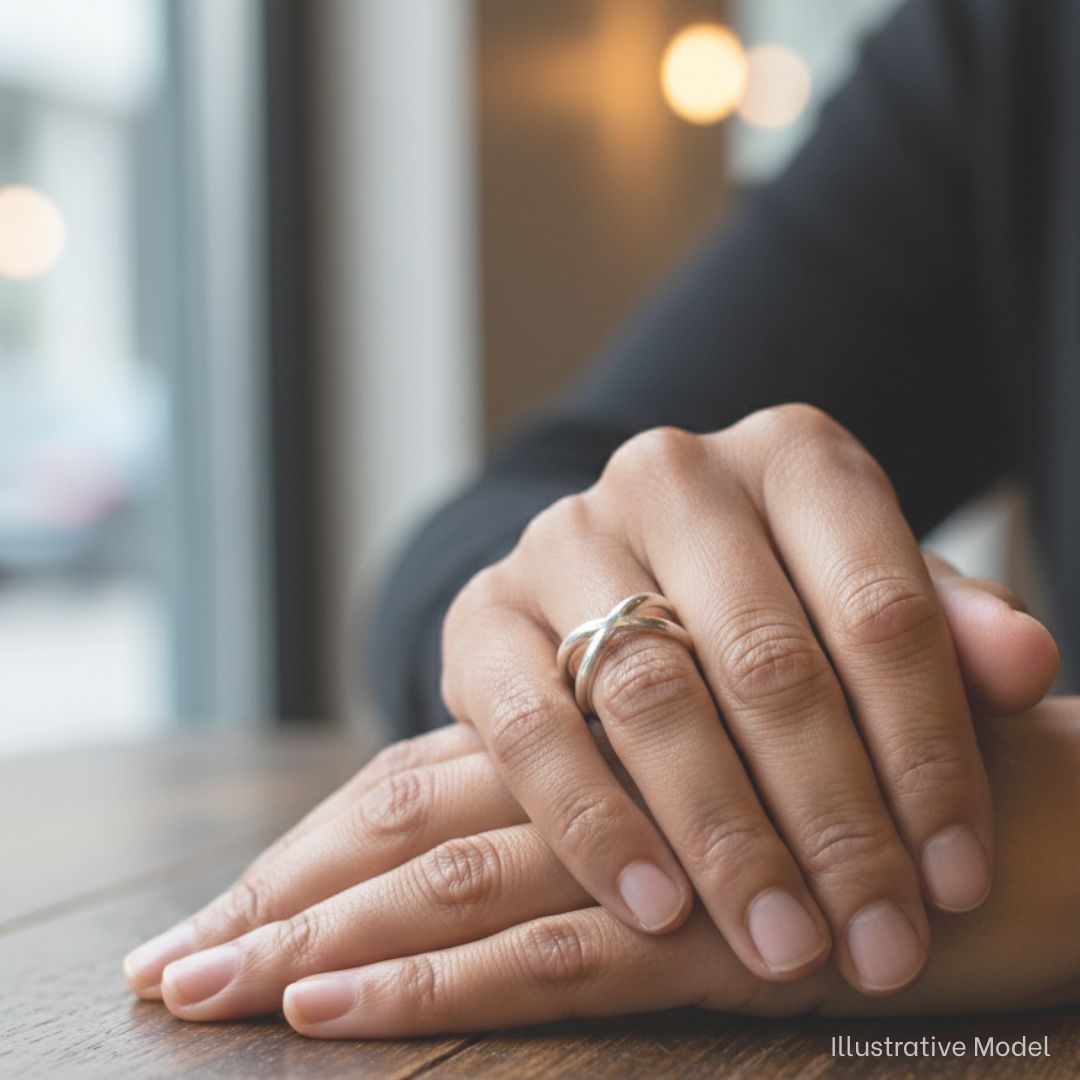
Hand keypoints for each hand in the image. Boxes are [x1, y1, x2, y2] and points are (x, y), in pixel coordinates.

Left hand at [124, 698, 1079, 1036]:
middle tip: (168, 975)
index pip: (436, 784)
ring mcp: (658, 839)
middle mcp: (612, 773)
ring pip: (459, 880)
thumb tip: (543, 862)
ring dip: (324, 948)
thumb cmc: (897, 800)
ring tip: (206, 1000)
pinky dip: (434, 989)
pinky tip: (332, 1015)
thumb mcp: (745, 803)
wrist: (1044, 812)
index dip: (326, 851)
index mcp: (609, 741)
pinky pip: (550, 954)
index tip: (227, 919)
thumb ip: (648, 810)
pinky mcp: (716, 923)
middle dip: (288, 904)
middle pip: (418, 824)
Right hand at [440, 405, 1057, 993]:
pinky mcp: (482, 609)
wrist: (616, 574)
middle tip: (877, 941)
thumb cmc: (770, 595)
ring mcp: (565, 535)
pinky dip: (594, 823)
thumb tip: (1026, 666)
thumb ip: (945, 623)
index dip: (930, 755)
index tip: (957, 880)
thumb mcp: (865, 590)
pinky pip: (531, 725)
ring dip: (724, 837)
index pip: (883, 609)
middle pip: (768, 660)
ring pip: (651, 695)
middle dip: (832, 820)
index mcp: (792, 456)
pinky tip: (655, 904)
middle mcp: (672, 476)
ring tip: (781, 944)